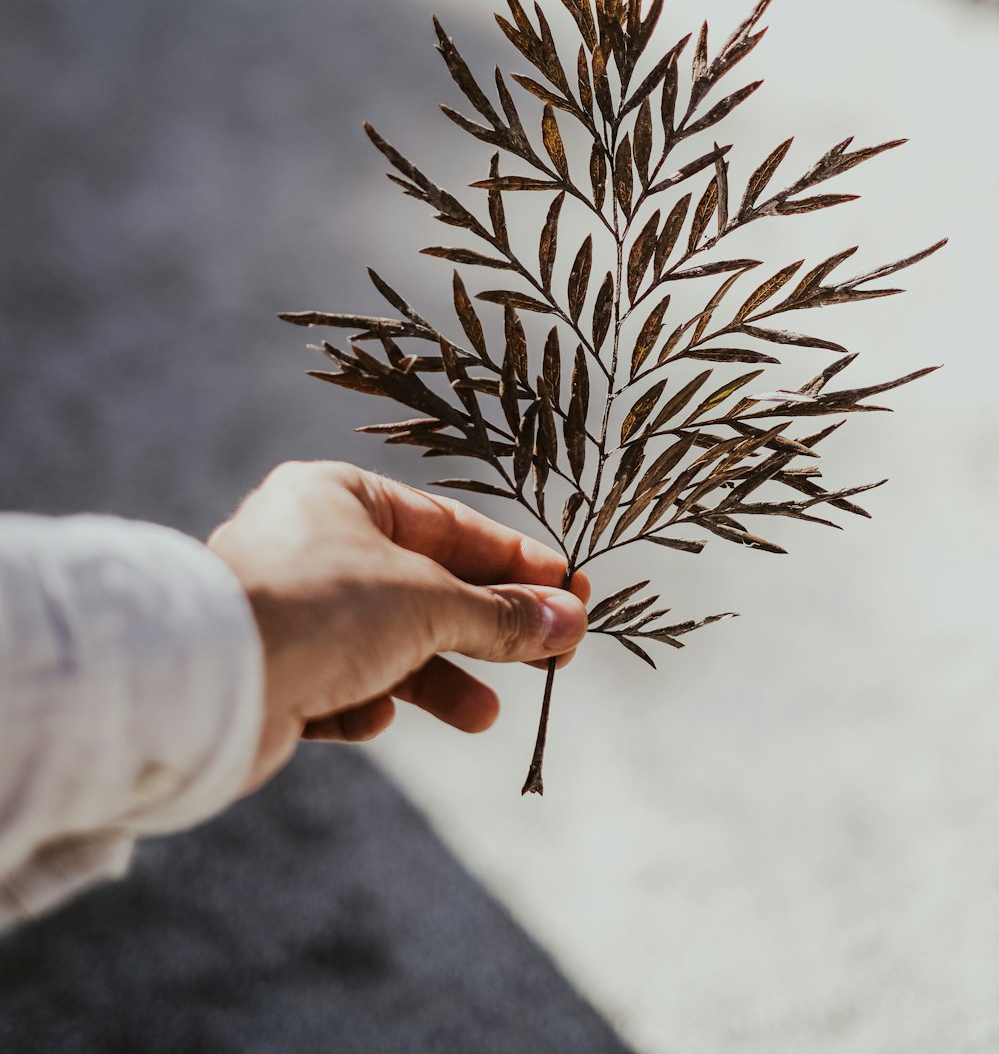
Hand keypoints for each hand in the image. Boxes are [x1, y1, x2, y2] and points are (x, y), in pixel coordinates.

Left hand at [208, 461, 589, 791]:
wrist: (208, 684)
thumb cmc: (319, 608)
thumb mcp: (428, 604)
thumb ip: (498, 615)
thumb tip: (569, 620)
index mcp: (339, 497)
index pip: (448, 526)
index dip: (515, 563)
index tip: (572, 594)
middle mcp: (310, 545)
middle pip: (422, 587)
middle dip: (485, 627)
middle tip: (553, 655)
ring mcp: (290, 609)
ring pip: (385, 643)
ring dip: (436, 680)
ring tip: (484, 715)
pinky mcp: (273, 671)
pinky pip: (338, 684)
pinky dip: (363, 703)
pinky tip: (372, 718)